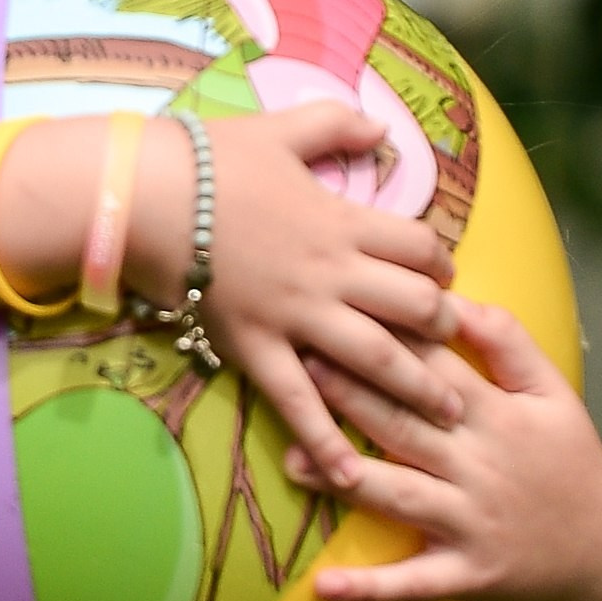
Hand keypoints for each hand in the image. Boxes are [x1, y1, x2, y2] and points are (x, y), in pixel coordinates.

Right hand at [196, 103, 463, 493]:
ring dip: (417, 388)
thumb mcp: (281, 129)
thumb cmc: (211, 160)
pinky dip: (327, 441)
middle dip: (444, 326)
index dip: (441, 262)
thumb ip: (336, 123)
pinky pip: (298, 402)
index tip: (444, 276)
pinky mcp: (257, 347)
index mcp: (341, 220)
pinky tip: (351, 476)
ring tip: (448, 414)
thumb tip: (381, 125)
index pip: (418, 246)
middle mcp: (331, 272)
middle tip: (455, 344)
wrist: (147, 197)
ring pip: (375, 358)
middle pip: (413, 305)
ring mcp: (296, 315)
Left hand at [283, 297, 601, 600]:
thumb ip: (509, 343)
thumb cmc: (571, 464)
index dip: (390, 339)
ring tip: (291, 460)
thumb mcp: (555, 394)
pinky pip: (413, 584)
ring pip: (398, 496)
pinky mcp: (467, 575)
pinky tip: (324, 587)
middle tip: (299, 363)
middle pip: (404, 424)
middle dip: (351, 394)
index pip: (436, 368)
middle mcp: (479, 467)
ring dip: (342, 479)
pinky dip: (371, 588)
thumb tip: (456, 299)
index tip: (343, 311)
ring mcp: (471, 523)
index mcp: (498, 417)